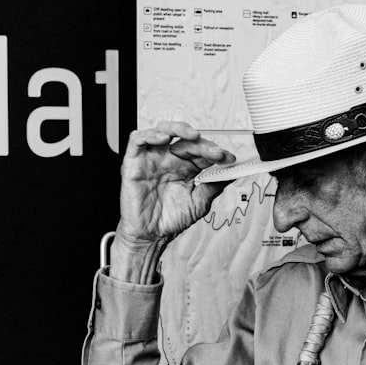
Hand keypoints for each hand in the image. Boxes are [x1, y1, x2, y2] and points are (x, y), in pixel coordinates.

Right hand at [118, 121, 234, 241]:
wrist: (151, 236)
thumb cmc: (170, 220)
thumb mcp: (199, 202)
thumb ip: (214, 185)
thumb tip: (232, 172)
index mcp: (185, 168)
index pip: (201, 150)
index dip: (215, 151)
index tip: (228, 158)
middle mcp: (169, 160)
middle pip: (185, 139)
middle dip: (203, 143)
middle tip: (215, 153)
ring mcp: (152, 159)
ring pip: (162, 130)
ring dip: (178, 128)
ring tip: (192, 136)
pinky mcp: (133, 162)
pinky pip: (137, 140)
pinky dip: (149, 134)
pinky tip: (164, 138)